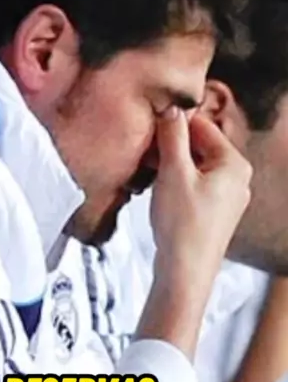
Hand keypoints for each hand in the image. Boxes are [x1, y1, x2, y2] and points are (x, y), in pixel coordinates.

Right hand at [151, 110, 251, 285]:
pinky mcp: (214, 212)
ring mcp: (227, 196)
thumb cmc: (183, 226)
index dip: (174, 124)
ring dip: (170, 164)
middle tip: (144, 151)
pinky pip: (194, 184)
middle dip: (171, 146)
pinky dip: (174, 181)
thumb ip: (172, 136)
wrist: (185, 273)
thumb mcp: (173, 173)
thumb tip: (171, 108)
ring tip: (148, 172)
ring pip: (194, 166)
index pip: (203, 126)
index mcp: (234, 163)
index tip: (150, 126)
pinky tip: (157, 189)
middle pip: (200, 146)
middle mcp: (237, 178)